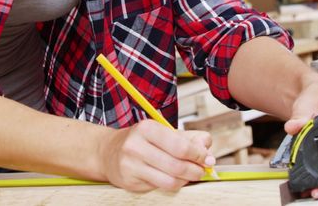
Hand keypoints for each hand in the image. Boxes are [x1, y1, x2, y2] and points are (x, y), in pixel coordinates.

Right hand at [98, 120, 215, 191]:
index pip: (180, 146)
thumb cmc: (142, 141)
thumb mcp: (164, 132)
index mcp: (146, 128)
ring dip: (186, 180)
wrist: (109, 152)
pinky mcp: (129, 182)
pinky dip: (172, 184)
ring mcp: (130, 166)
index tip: (207, 158)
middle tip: (202, 170)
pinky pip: (159, 188)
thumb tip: (208, 150)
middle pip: (176, 165)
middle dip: (195, 170)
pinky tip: (174, 178)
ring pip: (169, 181)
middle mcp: (135, 146)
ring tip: (190, 175)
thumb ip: (190, 138)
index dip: (198, 154)